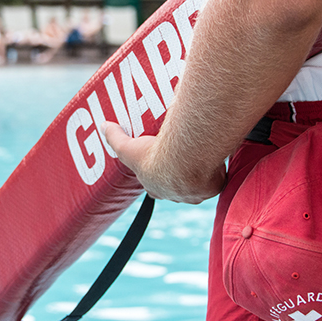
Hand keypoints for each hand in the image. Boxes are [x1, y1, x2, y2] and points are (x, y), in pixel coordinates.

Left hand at [102, 122, 225, 203]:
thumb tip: (103, 125)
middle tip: (184, 156)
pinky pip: (217, 180)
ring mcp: (195, 194)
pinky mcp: (213, 188)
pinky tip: (217, 156)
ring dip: (200, 172)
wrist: (184, 160)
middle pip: (178, 186)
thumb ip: (115, 137)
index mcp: (156, 188)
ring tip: (202, 153)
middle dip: (181, 174)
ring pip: (199, 184)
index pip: (154, 186)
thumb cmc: (154, 156)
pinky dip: (218, 170)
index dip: (157, 176)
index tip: (161, 164)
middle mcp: (176, 195)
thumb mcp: (128, 147)